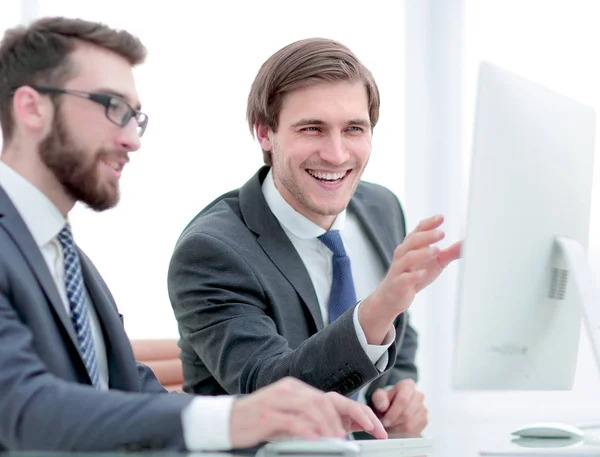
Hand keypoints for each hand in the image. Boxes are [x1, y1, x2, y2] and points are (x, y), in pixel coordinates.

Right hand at [229, 377, 386, 447]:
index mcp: (298, 390)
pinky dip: (309, 432)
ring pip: (315, 408)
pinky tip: (319, 441)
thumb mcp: (289, 421)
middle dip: (353, 417)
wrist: (226, 421)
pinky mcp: (268, 413)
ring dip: (332, 427)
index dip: (357, 411)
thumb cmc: (258, 423)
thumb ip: (311, 421)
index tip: (374, 427)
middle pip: (328, 401)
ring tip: (342, 442)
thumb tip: (341, 431)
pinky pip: (294, 421)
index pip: (333, 398)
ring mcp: (279, 400)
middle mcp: (291, 390)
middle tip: (368, 434)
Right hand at [360, 214, 460, 343]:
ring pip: (408, 258)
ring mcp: (399, 269)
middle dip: (427, 236)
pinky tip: (423, 273)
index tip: (441, 217)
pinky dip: (414, 275)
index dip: (429, 223)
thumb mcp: (434, 262)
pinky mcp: (398, 284)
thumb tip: (467, 244)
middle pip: (413, 241)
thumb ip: (449, 253)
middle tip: (442, 233)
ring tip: (436, 250)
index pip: (418, 230)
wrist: (391, 296)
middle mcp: (403, 254)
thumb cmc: (412, 275)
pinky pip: (404, 278)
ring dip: (422, 253)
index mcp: (411, 246)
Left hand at [370, 379, 427, 436]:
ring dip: (397, 429)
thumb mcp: (378, 396)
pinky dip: (403, 433)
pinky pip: (414, 431)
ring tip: (389, 426)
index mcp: (408, 385)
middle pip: (407, 414)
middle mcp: (418, 395)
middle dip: (394, 422)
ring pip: (410, 424)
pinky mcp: (425, 420)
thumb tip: (383, 406)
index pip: (403, 400)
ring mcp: (423, 408)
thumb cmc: (385, 400)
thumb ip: (379, 399)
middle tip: (385, 425)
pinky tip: (396, 429)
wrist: (392, 406)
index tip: (384, 420)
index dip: (392, 413)